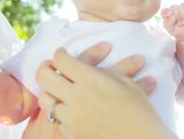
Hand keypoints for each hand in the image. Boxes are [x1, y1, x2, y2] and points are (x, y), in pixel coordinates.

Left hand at [31, 47, 174, 138]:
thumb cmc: (140, 113)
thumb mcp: (126, 85)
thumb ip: (107, 73)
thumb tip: (98, 66)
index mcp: (90, 79)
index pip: (61, 60)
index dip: (59, 54)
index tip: (62, 53)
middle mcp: (76, 96)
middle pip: (44, 76)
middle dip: (44, 68)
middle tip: (48, 66)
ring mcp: (71, 117)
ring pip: (45, 99)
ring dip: (49, 92)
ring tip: (55, 90)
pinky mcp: (71, 133)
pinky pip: (56, 120)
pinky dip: (59, 113)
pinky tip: (66, 110)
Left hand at [162, 3, 183, 42]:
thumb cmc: (178, 31)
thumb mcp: (171, 29)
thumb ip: (167, 21)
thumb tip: (169, 12)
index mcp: (168, 12)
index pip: (164, 10)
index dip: (167, 14)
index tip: (172, 20)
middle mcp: (176, 8)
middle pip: (175, 8)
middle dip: (178, 18)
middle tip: (180, 24)